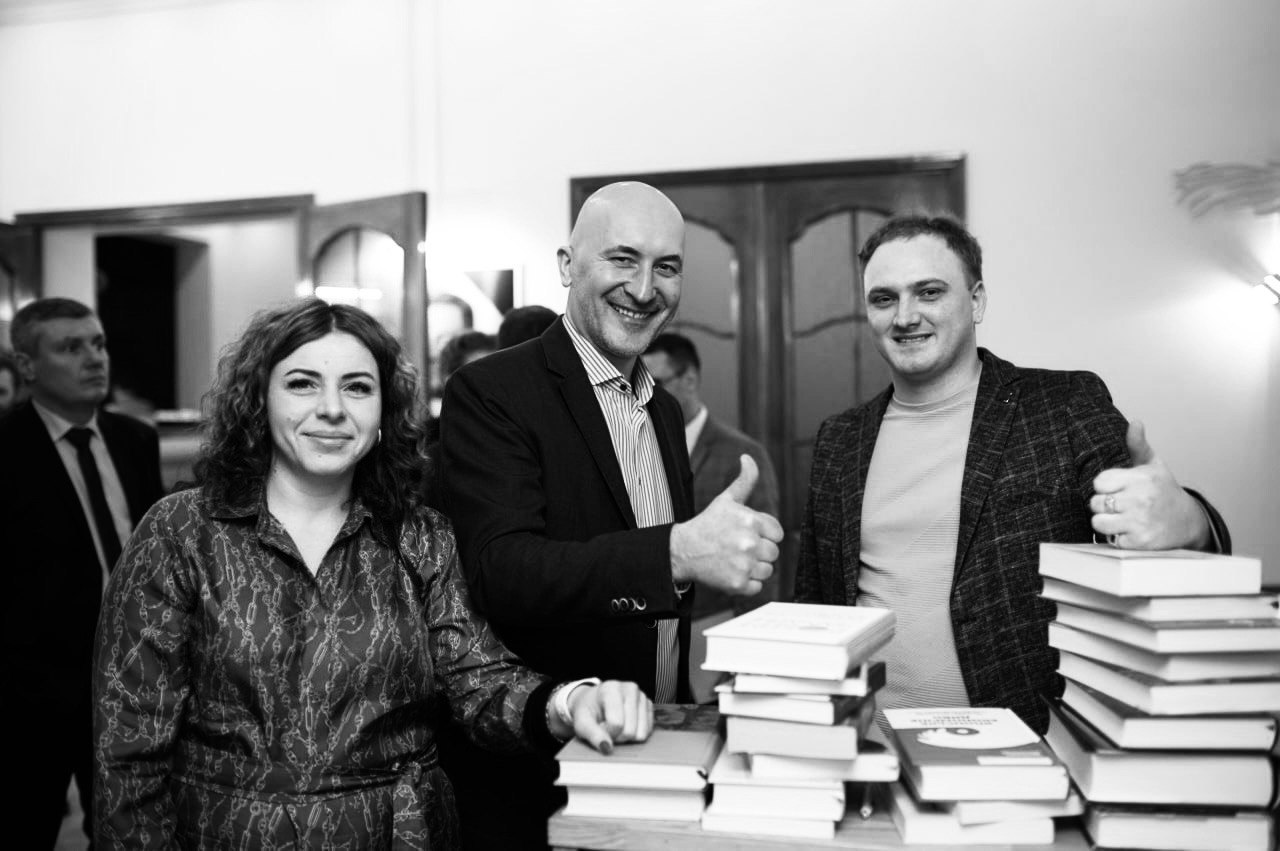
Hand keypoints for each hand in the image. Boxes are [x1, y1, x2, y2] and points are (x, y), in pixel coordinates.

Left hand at [568, 680, 652, 753]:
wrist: (593, 700)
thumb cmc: (588, 710)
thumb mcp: (581, 722)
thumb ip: (592, 735)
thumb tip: (607, 748)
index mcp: (611, 688)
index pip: (616, 724)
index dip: (606, 733)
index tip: (599, 726)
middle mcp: (631, 688)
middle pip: (630, 731)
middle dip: (617, 736)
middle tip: (607, 728)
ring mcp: (642, 696)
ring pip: (641, 734)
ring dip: (626, 737)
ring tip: (616, 726)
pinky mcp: (649, 705)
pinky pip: (647, 732)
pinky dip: (635, 734)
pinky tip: (625, 725)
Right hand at [669, 455, 784, 594]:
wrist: (682, 550)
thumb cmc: (708, 524)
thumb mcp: (726, 500)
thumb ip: (744, 480)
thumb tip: (747, 457)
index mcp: (751, 520)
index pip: (778, 534)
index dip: (764, 535)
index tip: (746, 535)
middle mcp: (749, 543)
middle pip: (773, 553)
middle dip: (758, 552)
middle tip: (737, 548)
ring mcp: (743, 565)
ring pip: (767, 571)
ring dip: (753, 568)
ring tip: (733, 560)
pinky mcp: (737, 584)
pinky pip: (757, 587)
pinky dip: (746, 583)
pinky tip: (730, 572)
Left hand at [1090, 421, 1210, 549]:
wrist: (1189, 522)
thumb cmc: (1164, 490)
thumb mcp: (1153, 465)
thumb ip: (1137, 445)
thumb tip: (1135, 422)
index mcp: (1141, 479)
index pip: (1099, 482)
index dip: (1103, 486)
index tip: (1115, 488)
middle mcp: (1141, 500)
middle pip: (1095, 503)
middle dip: (1102, 505)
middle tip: (1117, 504)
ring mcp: (1140, 522)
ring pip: (1098, 523)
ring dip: (1105, 523)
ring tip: (1119, 518)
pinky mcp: (1140, 542)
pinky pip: (1111, 540)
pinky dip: (1117, 538)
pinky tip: (1129, 531)